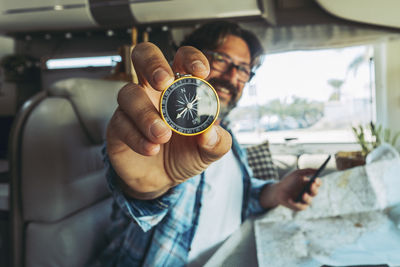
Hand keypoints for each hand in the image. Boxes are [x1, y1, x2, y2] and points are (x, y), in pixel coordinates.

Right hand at [106, 43, 231, 199]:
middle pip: (144, 56)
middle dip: (153, 63)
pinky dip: (137, 137)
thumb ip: (216, 142)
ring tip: (162, 135)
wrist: (163, 180)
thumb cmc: (186, 155)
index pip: (182, 58)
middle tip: (163, 82)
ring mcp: (132, 106)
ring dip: (146, 113)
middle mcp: (153, 90)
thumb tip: (210, 132)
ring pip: (128, 93)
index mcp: (179, 86)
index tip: (200, 72)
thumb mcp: (208, 151)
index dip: (191, 58)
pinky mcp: (117, 126)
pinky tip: (151, 149)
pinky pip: (121, 123)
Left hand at [259, 169, 321, 210]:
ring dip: (307, 197)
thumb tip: (318, 169)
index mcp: (310, 185)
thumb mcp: (297, 173)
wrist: (278, 191)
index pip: (317, 184)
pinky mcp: (299, 207)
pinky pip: (300, 206)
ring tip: (303, 195)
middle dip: (314, 189)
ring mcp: (305, 201)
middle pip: (315, 192)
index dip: (318, 182)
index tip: (315, 179)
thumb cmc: (288, 181)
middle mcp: (309, 193)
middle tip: (311, 185)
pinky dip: (295, 203)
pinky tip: (290, 200)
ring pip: (309, 200)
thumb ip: (308, 171)